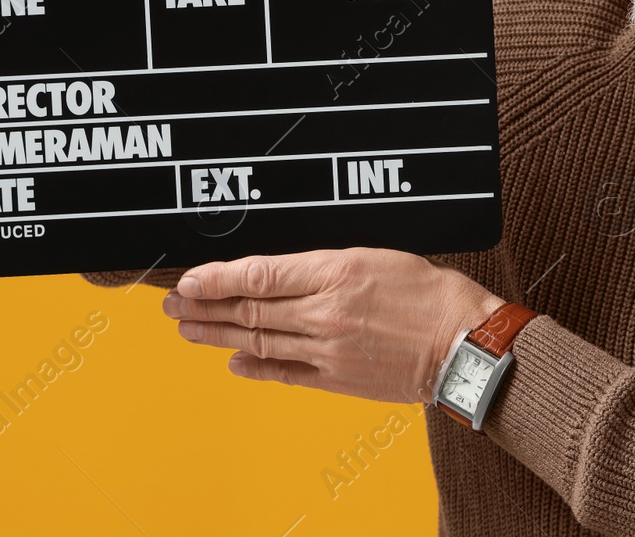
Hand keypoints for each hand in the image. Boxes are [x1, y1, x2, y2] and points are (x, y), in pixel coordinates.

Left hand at [161, 247, 505, 404]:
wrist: (461, 343)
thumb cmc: (428, 292)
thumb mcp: (373, 255)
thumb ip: (322, 265)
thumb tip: (276, 273)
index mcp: (335, 272)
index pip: (259, 275)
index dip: (216, 278)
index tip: (188, 278)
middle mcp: (324, 313)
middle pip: (249, 310)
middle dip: (204, 306)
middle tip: (173, 302)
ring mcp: (327, 350)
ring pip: (257, 340)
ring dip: (216, 335)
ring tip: (187, 329)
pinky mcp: (336, 379)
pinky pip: (283, 373)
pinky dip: (253, 367)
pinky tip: (231, 362)